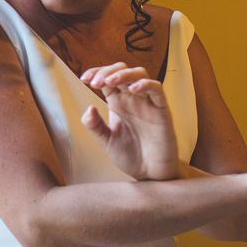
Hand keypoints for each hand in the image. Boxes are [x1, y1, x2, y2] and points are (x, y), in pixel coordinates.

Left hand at [80, 62, 179, 180]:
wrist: (150, 175)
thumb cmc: (130, 156)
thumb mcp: (107, 141)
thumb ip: (95, 126)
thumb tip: (88, 109)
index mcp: (118, 103)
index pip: (107, 78)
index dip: (96, 73)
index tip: (84, 79)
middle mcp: (132, 99)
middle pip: (122, 70)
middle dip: (107, 71)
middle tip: (95, 82)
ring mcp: (147, 103)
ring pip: (140, 74)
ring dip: (124, 74)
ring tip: (110, 81)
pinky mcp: (162, 110)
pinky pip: (157, 90)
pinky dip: (146, 85)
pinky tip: (133, 89)